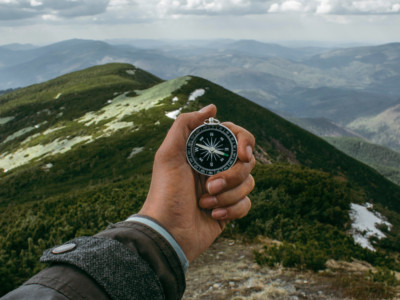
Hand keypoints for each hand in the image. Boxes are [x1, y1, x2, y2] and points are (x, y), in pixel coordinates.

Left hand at [139, 104, 254, 261]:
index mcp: (204, 152)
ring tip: (205, 203)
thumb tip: (212, 107)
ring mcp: (224, 189)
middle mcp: (216, 168)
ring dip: (227, 195)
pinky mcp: (230, 209)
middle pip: (247, 161)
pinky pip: (247, 204)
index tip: (242, 154)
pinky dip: (232, 210)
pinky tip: (213, 215)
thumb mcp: (168, 154)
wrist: (168, 231)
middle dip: (231, 175)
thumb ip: (185, 125)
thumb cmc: (166, 192)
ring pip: (249, 183)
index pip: (236, 137)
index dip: (244, 142)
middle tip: (210, 186)